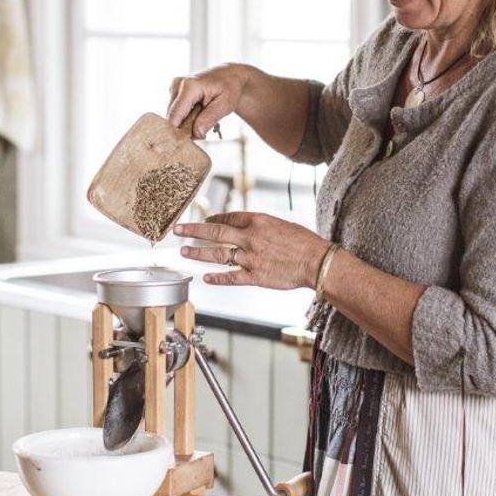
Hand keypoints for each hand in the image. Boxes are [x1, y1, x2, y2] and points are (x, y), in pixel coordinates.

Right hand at [167, 64, 251, 139]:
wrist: (229, 75)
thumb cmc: (229, 88)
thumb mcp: (225, 105)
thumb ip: (209, 119)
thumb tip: (194, 134)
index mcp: (189, 86)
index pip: (174, 117)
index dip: (180, 132)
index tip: (192, 141)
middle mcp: (177, 84)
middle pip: (172, 118)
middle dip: (186, 127)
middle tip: (204, 127)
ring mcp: (174, 87)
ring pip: (173, 116)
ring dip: (186, 122)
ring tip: (203, 115)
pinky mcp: (174, 91)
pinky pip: (175, 112)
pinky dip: (186, 116)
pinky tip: (198, 111)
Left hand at [175, 212, 329, 289]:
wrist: (316, 262)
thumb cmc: (304, 242)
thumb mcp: (281, 224)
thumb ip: (261, 226)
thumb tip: (246, 227)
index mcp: (258, 221)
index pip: (228, 217)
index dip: (213, 218)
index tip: (204, 220)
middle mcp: (250, 238)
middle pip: (215, 232)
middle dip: (193, 230)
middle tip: (178, 229)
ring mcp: (250, 258)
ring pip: (218, 254)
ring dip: (198, 253)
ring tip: (185, 251)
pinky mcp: (254, 276)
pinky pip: (230, 277)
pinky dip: (217, 278)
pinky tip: (205, 278)